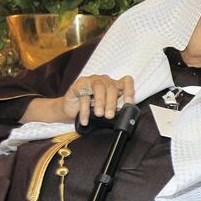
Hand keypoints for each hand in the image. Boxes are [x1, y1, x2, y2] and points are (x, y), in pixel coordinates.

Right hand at [20, 74, 134, 124]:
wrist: (71, 109)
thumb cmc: (91, 108)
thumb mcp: (105, 110)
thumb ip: (114, 110)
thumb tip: (123, 117)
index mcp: (114, 85)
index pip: (126, 81)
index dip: (129, 90)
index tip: (129, 103)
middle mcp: (104, 80)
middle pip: (111, 87)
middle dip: (111, 103)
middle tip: (110, 116)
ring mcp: (91, 81)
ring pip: (99, 88)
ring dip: (100, 102)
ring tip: (99, 115)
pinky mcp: (79, 85)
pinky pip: (83, 96)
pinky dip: (85, 110)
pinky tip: (85, 120)